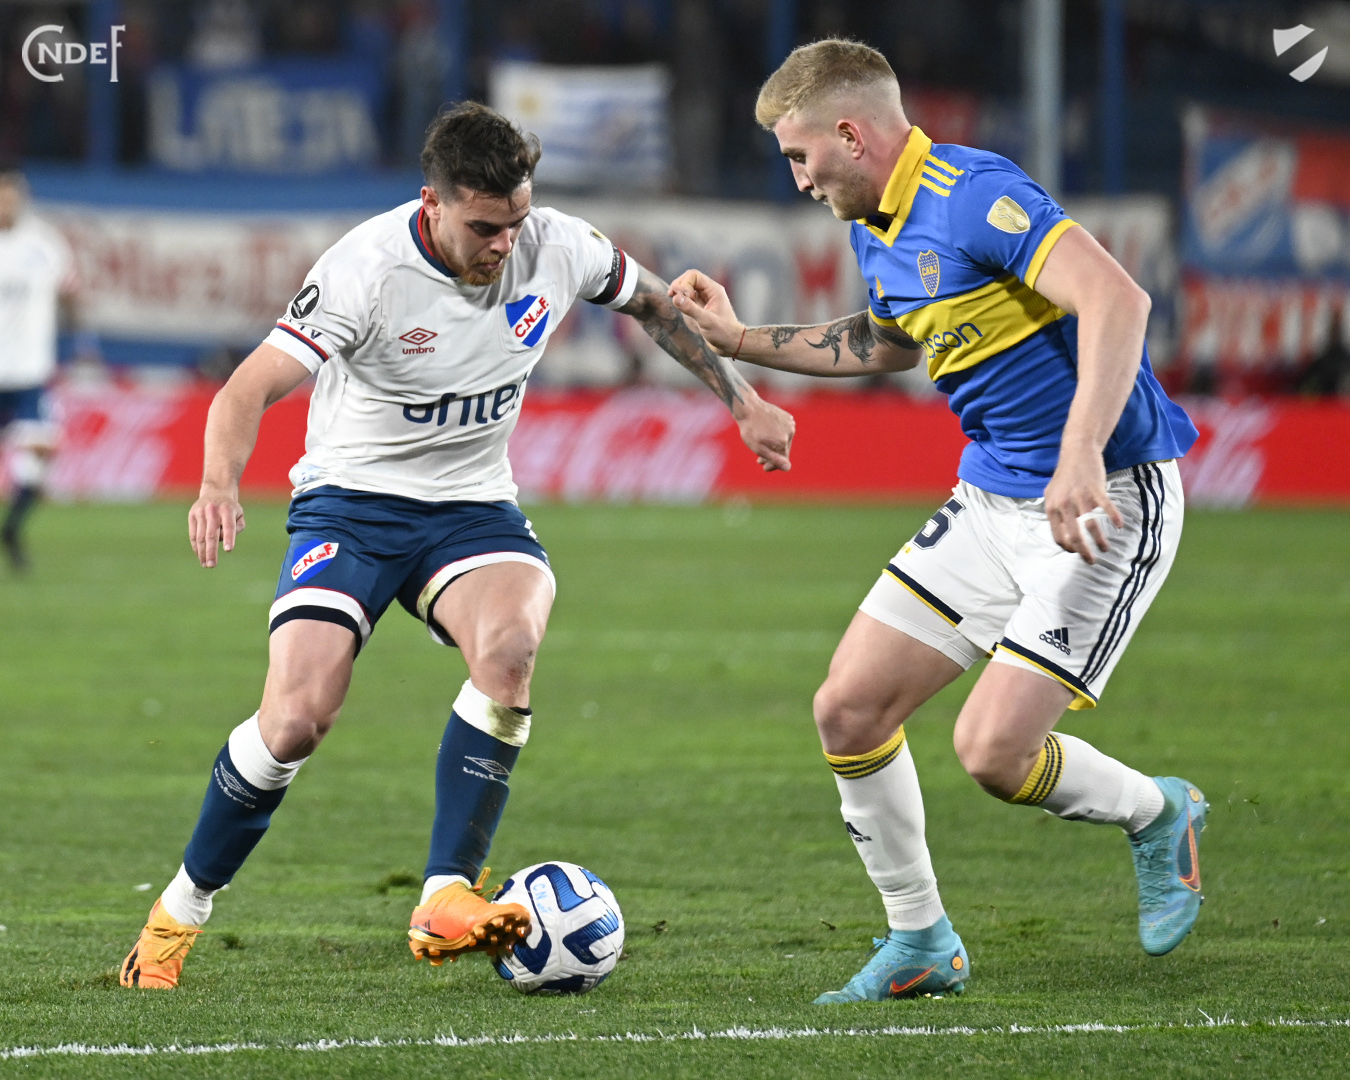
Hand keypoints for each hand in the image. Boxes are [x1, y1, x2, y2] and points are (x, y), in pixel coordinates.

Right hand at [189, 486, 245, 567]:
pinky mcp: (192, 515)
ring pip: (200, 536)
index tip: (228, 550)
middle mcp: (213, 510)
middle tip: (212, 565)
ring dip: (202, 552)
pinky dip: (196, 546)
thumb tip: (224, 540)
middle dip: (211, 551)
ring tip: (206, 564)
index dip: (229, 538)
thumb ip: (237, 527)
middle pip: (211, 534)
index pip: (228, 526)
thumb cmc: (230, 508)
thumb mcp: (239, 514)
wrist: (215, 492)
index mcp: (227, 510)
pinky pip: (193, 534)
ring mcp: (200, 513)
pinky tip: (200, 556)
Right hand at [668, 269, 744, 354]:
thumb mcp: (706, 321)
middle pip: (688, 279)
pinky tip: (680, 308)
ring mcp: (703, 299)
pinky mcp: (699, 307)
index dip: (685, 284)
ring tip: (676, 303)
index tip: (686, 298)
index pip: (694, 275)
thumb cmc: (723, 333)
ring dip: (678, 292)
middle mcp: (708, 292)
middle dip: (679, 286)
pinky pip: (687, 298)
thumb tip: (675, 297)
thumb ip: (691, 309)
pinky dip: (681, 300)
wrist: (731, 344)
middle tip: (673, 297)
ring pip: (686, 287)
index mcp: (713, 290)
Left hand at [735, 396, 794, 471]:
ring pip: (784, 440)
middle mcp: (790, 432)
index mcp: (783, 441)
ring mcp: (790, 423)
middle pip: (784, 450)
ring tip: (762, 446)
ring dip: (774, 445)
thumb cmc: (750, 429)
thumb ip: (774, 459)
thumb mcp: (758, 448)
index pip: (783, 460)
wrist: (748, 407)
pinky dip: (776, 434)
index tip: (764, 467)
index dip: (773, 465)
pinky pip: (784, 430)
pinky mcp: (788, 417)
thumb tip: (788, 468)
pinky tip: (767, 434)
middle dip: (772, 456)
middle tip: (759, 460)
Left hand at [1043, 446, 1121, 564]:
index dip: (1068, 548)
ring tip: (1105, 548)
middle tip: (1091, 561)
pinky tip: (1120, 526)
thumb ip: (1053, 512)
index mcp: (1052, 508)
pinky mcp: (1096, 491)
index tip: (1077, 552)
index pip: (1058, 537)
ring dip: (1100, 541)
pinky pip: (1107, 509)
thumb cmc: (1064, 475)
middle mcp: (1064, 506)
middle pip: (1074, 537)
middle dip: (1084, 553)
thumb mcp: (1050, 493)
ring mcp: (1081, 498)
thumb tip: (1059, 532)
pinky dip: (1114, 519)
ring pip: (1091, 527)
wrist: (1077, 452)